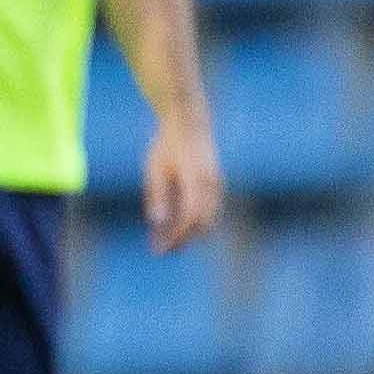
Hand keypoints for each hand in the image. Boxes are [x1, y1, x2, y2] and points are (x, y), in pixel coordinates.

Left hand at [140, 103, 224, 251]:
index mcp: (195, 179)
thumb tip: (157, 222)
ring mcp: (218, 185)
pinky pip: (209, 211)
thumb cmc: (167, 145)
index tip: (161, 247)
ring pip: (208, 219)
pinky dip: (195, 222)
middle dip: (183, 239)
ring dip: (190, 233)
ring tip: (166, 241)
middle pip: (202, 224)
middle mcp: (211, 184)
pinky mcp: (217, 185)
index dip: (178, 236)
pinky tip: (175, 226)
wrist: (190, 124)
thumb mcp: (155, 169)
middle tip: (162, 250)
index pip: (190, 217)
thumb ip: (157, 195)